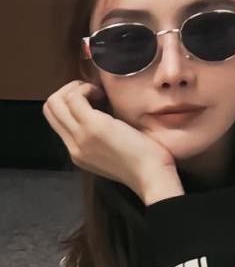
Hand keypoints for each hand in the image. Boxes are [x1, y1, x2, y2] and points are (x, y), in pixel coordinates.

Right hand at [42, 80, 180, 200]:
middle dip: (68, 92)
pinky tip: (103, 94)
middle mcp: (72, 146)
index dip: (70, 104)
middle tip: (92, 93)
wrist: (152, 178)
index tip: (94, 101)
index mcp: (77, 153)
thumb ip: (100, 141)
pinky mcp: (93, 125)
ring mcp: (80, 136)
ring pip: (55, 101)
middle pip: (50, 109)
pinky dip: (85, 88)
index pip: (56, 121)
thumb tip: (101, 116)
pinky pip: (74, 97)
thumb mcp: (113, 154)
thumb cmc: (144, 166)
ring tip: (98, 94)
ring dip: (75, 89)